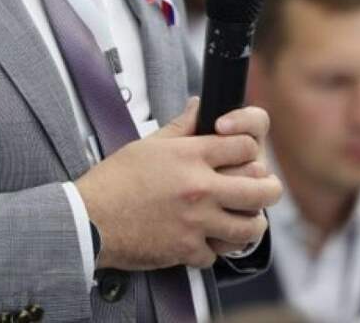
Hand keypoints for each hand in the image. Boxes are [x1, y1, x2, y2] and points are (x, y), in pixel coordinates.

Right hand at [74, 98, 281, 271]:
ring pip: (251, 227)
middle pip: (261, 188)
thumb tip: (199, 106)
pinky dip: (214, 248)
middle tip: (264, 188)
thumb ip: (181, 127)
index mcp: (190, 156)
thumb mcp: (148, 144)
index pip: (245, 146)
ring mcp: (197, 222)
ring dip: (250, 222)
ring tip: (244, 218)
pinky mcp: (189, 250)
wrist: (92, 218)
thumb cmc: (116, 179)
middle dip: (268, 187)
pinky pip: (219, 253)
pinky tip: (205, 239)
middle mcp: (199, 187)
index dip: (250, 147)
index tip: (246, 154)